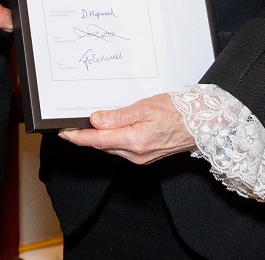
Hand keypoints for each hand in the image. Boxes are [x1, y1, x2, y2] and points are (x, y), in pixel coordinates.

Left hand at [58, 93, 195, 164]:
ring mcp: (141, 159)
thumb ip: (118, 116)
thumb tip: (95, 120)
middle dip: (86, 136)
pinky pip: (122, 149)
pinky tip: (110, 129)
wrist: (201, 124)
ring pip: (112, 148)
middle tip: (72, 123)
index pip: (98, 141)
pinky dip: (112, 140)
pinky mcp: (145, 158)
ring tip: (88, 124)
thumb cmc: (177, 111)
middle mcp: (136, 155)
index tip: (63, 132)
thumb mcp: (145, 106)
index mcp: (134, 141)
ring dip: (99, 138)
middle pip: (103, 146)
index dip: (78, 137)